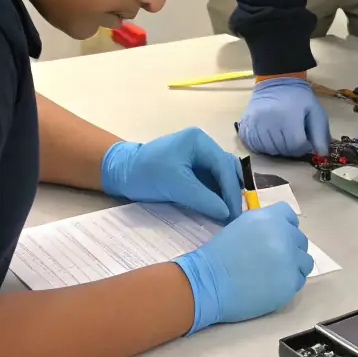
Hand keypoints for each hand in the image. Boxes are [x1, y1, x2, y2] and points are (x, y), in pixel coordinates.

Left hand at [101, 127, 243, 221]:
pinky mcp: (193, 170)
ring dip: (225, 194)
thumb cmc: (146, 174)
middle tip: (236, 216)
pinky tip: (217, 210)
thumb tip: (227, 214)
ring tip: (229, 215)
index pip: (224, 166)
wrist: (121, 174)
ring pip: (221, 176)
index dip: (231, 191)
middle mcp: (203, 146)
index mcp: (200, 141)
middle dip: (232, 192)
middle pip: (227, 168)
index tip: (235, 214)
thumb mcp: (175, 185)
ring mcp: (198, 157)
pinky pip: (211, 182)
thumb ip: (203, 198)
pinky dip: (215, 196)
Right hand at [173, 202, 312, 331]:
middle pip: (300, 239)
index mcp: (270, 217)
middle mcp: (284, 234)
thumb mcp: (242, 225)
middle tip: (273, 259)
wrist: (208, 281)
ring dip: (294, 265)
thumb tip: (277, 231)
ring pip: (305, 260)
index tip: (277, 238)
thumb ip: (264, 224)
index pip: (290, 216)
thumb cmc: (219, 254)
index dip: (285, 227)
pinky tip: (273, 284)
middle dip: (289, 248)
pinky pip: (299, 279)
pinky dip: (289, 282)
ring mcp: (290, 258)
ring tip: (276, 273)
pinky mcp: (290, 281)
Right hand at [237, 77, 329, 157]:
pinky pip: (255, 146)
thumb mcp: (315, 112)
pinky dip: (264, 146)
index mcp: (288, 118)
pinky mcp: (245, 126)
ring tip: (282, 136)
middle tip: (293, 137)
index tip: (304, 140)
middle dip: (291, 148)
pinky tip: (270, 137)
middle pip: (283, 150)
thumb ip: (320, 134)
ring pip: (269, 150)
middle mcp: (269, 123)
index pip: (296, 146)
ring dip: (278, 148)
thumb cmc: (298, 98)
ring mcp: (255, 125)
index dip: (303, 147)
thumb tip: (322, 154)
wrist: (277, 82)